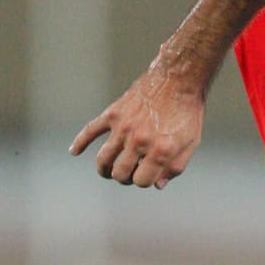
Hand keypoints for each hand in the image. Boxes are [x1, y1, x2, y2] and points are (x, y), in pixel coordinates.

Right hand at [70, 65, 204, 188]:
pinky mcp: (113, 113)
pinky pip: (90, 130)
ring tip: (108, 171)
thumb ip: (175, 167)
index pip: (142, 181)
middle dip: (125, 178)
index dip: (144, 182)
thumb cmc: (188, 112)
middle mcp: (139, 141)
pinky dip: (80, 142)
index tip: (147, 176)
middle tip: (129, 174)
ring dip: (104, 170)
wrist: (179, 79)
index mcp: (160, 150)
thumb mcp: (190, 143)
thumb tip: (157, 185)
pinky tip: (74, 151)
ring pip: (103, 159)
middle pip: (120, 174)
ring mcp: (123, 127)